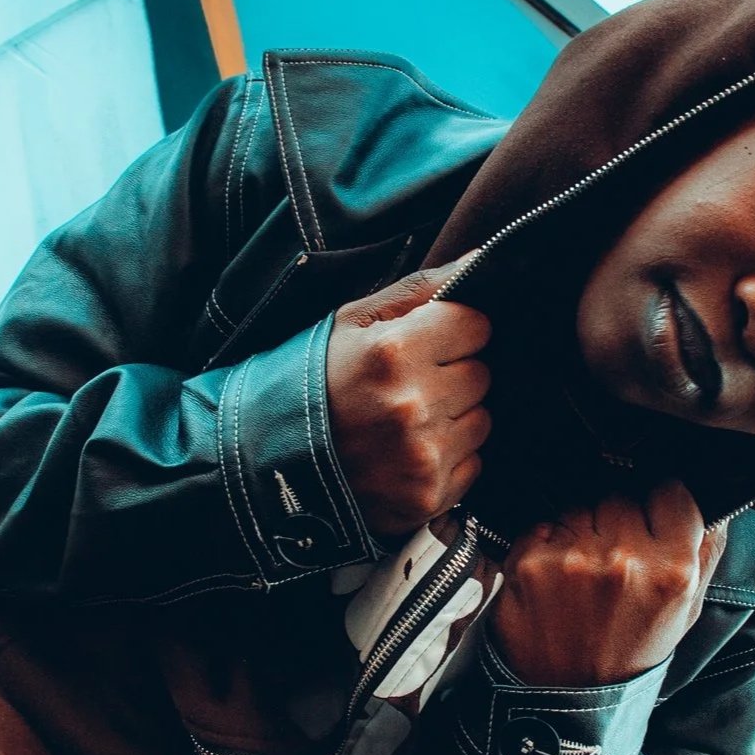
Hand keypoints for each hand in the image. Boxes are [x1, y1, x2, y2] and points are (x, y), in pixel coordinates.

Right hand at [325, 254, 491, 538]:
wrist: (270, 465)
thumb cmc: (315, 382)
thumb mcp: (352, 322)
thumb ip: (421, 289)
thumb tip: (485, 258)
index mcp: (393, 352)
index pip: (475, 326)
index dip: (452, 332)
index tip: (427, 343)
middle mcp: (413, 406)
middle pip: (481, 375)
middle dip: (452, 375)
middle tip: (408, 386)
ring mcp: (423, 456)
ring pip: (481, 421)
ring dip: (453, 418)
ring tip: (406, 421)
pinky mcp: (428, 497)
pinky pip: (472, 464)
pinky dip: (447, 459)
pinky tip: (407, 454)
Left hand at [489, 481, 727, 686]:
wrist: (567, 702)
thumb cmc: (631, 653)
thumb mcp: (686, 611)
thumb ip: (706, 551)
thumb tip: (718, 503)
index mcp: (674, 571)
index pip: (670, 492)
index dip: (659, 507)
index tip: (650, 527)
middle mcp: (626, 560)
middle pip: (621, 496)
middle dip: (616, 522)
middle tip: (610, 568)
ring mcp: (575, 560)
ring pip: (580, 506)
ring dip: (579, 532)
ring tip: (581, 579)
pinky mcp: (531, 562)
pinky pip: (543, 524)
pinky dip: (545, 544)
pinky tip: (552, 582)